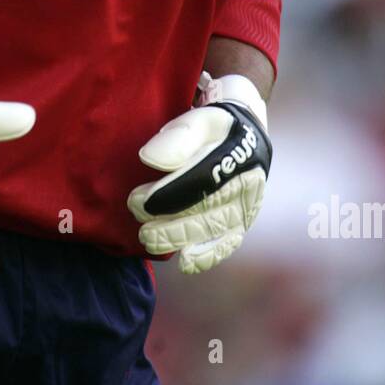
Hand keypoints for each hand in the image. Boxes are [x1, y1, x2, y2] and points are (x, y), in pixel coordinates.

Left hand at [126, 73, 270, 274]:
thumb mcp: (197, 121)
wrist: (244, 138)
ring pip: (213, 227)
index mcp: (238, 149)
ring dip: (179, 236)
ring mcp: (247, 204)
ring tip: (148, 238)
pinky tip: (186, 262)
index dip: (170, 192)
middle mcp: (248, 180)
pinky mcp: (243, 222)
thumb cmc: (213, 129)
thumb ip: (178, 138)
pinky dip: (208, 255)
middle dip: (168, 214)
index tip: (141, 199)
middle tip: (136, 211)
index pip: (202, 176)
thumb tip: (150, 159)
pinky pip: (229, 242)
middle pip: (206, 205)